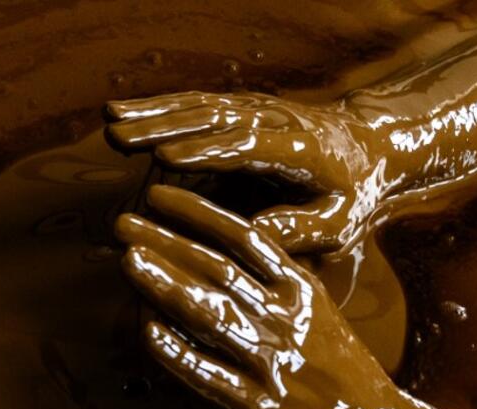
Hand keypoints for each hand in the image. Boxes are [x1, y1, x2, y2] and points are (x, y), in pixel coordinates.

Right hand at [107, 93, 386, 254]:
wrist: (367, 146)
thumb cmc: (353, 194)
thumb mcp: (341, 221)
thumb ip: (302, 227)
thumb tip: (256, 235)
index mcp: (301, 149)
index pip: (249, 146)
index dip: (206, 152)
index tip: (165, 160)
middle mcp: (274, 119)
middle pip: (215, 119)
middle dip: (165, 128)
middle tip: (120, 141)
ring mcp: (255, 109)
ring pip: (199, 106)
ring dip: (152, 114)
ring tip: (109, 124)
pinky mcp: (239, 108)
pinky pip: (195, 105)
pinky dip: (157, 108)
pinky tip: (119, 113)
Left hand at [116, 185, 407, 408]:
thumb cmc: (343, 377)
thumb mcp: (320, 318)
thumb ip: (278, 289)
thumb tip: (219, 260)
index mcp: (302, 292)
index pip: (245, 238)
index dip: (198, 213)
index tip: (160, 194)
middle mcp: (286, 320)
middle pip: (217, 269)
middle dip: (167, 242)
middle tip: (124, 222)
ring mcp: (271, 363)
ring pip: (209, 314)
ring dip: (165, 284)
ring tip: (129, 261)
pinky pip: (207, 374)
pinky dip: (175, 352)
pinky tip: (146, 331)